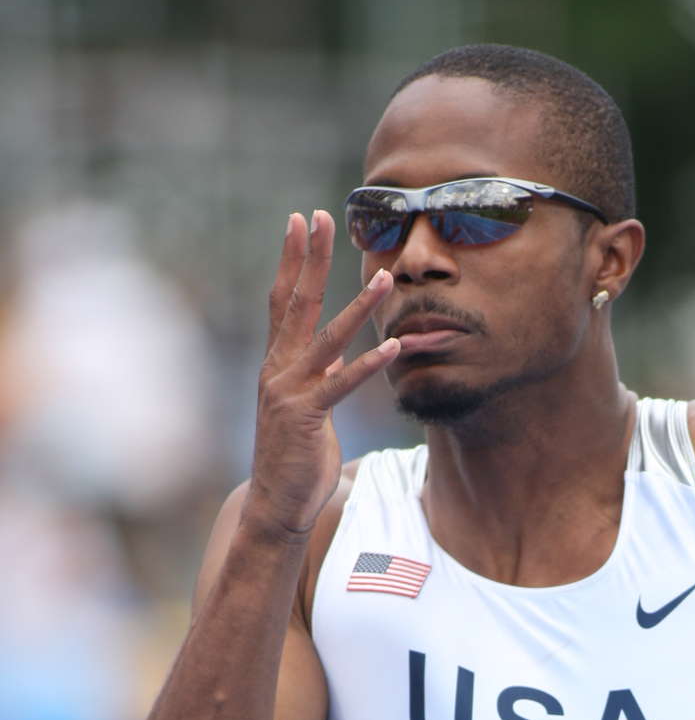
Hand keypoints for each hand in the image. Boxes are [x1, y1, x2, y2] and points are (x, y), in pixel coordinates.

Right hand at [244, 210, 396, 538]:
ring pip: (327, 338)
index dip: (292, 260)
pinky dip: (368, 364)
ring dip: (358, 307)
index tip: (300, 221)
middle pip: (297, 302)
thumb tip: (334, 352)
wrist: (276, 502)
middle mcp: (278, 369)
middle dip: (312, 258)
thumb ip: (317, 374)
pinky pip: (342, 385)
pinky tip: (393, 346)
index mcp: (277, 362)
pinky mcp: (307, 417)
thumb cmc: (294, 455)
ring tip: (385, 279)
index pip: (282, 300)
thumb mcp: (306, 405)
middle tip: (323, 217)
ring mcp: (290, 391)